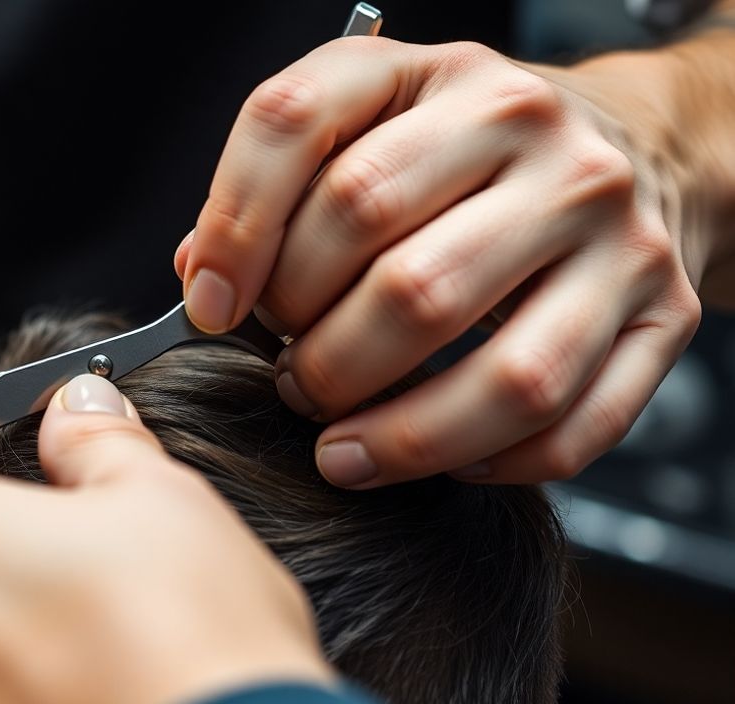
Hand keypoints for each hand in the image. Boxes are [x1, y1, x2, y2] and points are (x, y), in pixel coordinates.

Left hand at [178, 37, 701, 486]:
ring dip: (395, 433)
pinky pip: (568, 426)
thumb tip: (205, 280)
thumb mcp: (369, 128)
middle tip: (292, 377)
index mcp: (438, 76)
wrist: (634, 147)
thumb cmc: (470, 156)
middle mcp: (538, 140)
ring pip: (498, 374)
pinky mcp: (665, 311)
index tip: (210, 306)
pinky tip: (435, 454)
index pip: (301, 127)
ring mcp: (614, 230)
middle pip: (398, 276)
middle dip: (318, 355)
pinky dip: (485, 462)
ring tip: (339, 441)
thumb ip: (278, 190)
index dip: (236, 228)